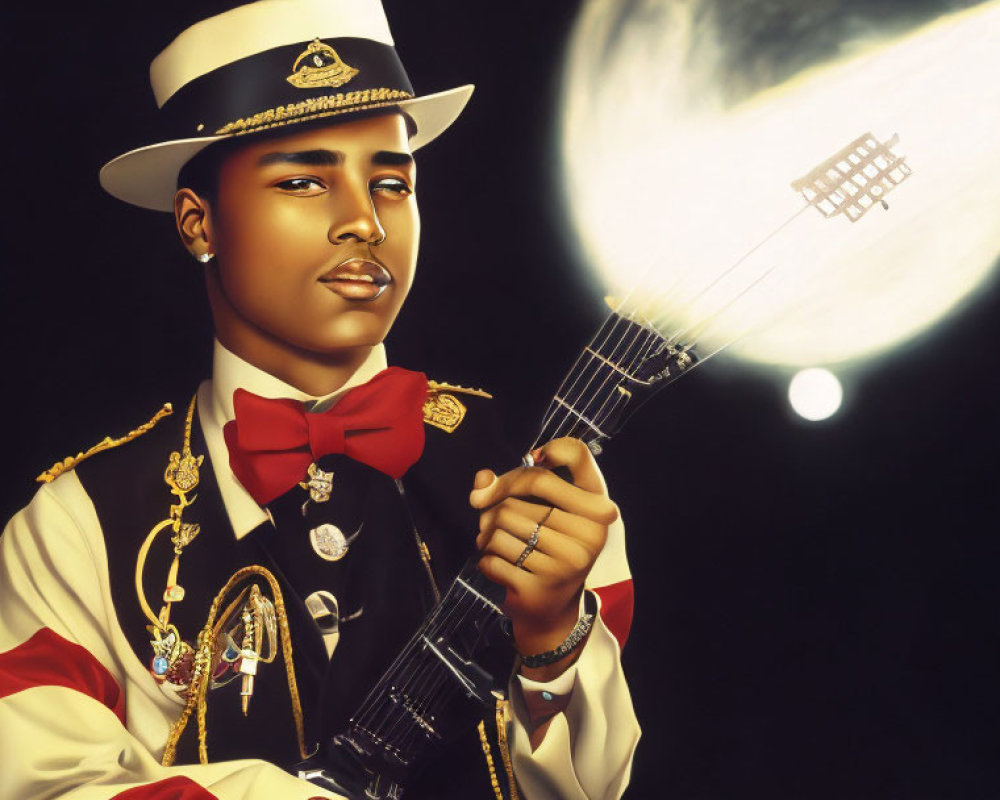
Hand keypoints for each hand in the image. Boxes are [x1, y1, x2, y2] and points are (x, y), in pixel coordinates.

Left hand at [470, 438, 617, 676]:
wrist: (551, 610)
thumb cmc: (546, 546)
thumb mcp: (540, 511)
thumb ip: (510, 485)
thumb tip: (481, 481)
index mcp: (597, 507)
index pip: (577, 454)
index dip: (550, 449)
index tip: (533, 459)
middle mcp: (590, 532)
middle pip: (518, 494)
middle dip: (494, 504)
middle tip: (491, 518)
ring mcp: (568, 561)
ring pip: (500, 524)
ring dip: (485, 533)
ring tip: (493, 543)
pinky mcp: (541, 586)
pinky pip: (491, 557)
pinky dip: (485, 560)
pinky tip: (497, 566)